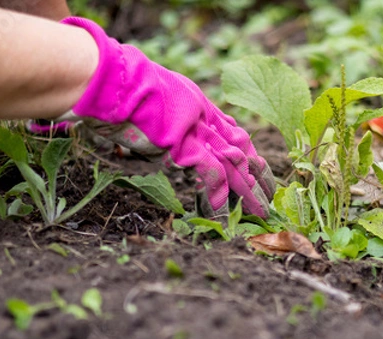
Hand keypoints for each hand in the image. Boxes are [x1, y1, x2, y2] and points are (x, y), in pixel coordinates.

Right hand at [58, 17, 275, 218]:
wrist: (113, 81)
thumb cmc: (121, 88)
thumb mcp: (150, 101)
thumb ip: (164, 119)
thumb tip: (158, 136)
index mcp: (198, 104)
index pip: (232, 130)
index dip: (248, 151)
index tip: (259, 166)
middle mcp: (204, 116)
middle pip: (240, 148)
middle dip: (257, 173)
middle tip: (270, 195)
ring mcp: (196, 129)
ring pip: (233, 163)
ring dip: (247, 190)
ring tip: (259, 211)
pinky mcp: (186, 144)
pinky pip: (210, 174)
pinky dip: (218, 196)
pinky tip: (224, 213)